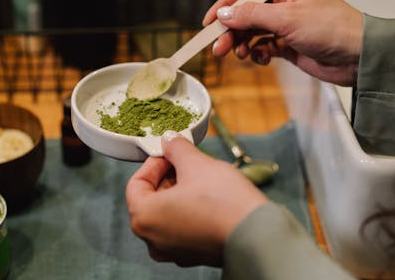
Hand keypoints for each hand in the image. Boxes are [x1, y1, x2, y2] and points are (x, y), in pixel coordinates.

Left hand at [126, 131, 267, 266]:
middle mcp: (152, 239)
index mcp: (143, 217)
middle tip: (186, 161)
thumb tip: (169, 140)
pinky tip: (208, 197)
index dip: (154, 163)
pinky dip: (189, 209)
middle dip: (168, 176)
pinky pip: (182, 226)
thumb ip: (176, 149)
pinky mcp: (192, 254)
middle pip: (150, 198)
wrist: (258, 234)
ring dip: (179, 192)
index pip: (136, 183)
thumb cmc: (224, 202)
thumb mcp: (197, 164)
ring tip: (200, 177)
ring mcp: (172, 250)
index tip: (170, 153)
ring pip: (167, 213)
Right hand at [203, 0, 362, 85]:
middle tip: (219, 47)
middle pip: (246, 14)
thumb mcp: (287, 18)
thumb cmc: (333, 28)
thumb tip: (225, 13)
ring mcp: (286, 24)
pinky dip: (259, 53)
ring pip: (253, 32)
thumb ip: (252, 15)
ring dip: (244, 44)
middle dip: (232, 31)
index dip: (225, 5)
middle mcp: (285, 2)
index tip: (208, 21)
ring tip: (242, 55)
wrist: (358, 57)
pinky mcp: (288, 43)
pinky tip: (262, 58)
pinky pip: (263, 46)